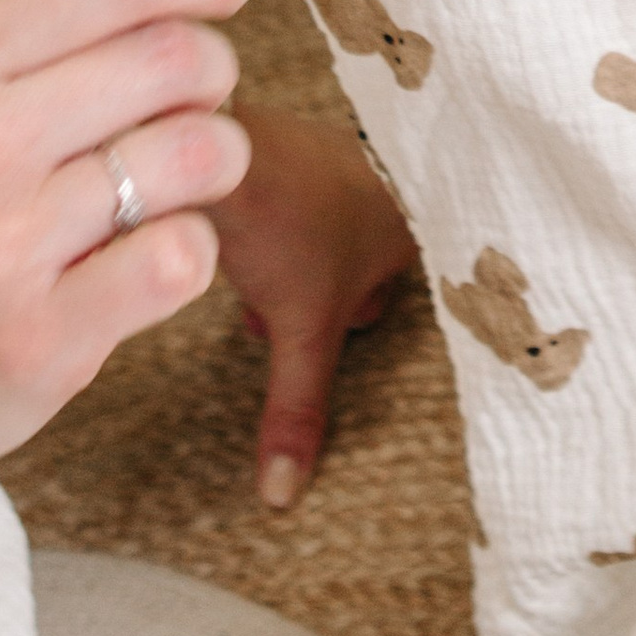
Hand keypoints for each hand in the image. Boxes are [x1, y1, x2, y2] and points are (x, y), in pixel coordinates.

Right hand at [0, 0, 251, 635]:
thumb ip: (21, 36)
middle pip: (178, 58)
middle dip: (210, 76)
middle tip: (183, 108)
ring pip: (199, 153)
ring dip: (212, 163)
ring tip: (167, 184)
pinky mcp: (38, 340)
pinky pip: (184, 255)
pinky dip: (187, 252)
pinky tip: (141, 258)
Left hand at [213, 107, 415, 513]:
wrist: (221, 140)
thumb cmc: (277, 225)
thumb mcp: (295, 330)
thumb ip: (298, 409)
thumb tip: (286, 496)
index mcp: (414, 227)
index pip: (402, 293)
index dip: (353, 319)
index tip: (323, 324)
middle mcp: (395, 183)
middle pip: (365, 265)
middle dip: (318, 296)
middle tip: (274, 312)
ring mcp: (352, 154)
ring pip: (333, 231)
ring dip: (297, 261)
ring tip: (257, 276)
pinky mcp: (308, 141)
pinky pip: (308, 197)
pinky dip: (281, 221)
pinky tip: (247, 234)